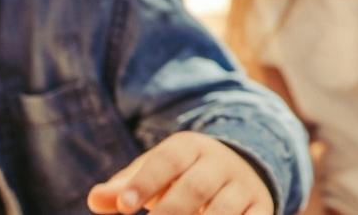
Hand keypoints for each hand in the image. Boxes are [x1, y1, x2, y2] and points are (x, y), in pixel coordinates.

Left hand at [87, 131, 275, 214]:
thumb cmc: (183, 176)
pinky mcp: (261, 207)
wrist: (243, 166)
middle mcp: (219, 164)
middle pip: (195, 187)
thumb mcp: (155, 173)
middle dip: (172, 211)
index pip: (167, 161)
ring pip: (225, 208)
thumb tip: (96, 199)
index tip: (123, 207)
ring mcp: (243, 187)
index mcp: (190, 148)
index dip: (145, 182)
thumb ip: (125, 187)